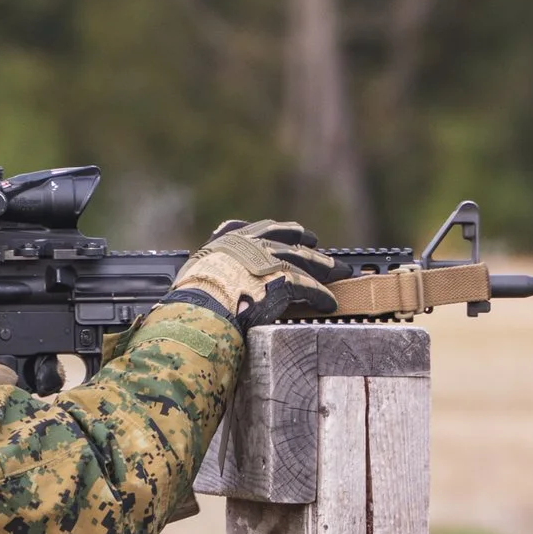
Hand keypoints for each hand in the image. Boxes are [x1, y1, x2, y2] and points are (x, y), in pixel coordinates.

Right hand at [164, 219, 339, 329]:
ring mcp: (271, 261)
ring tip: (341, 272)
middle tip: (318, 244)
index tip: (292, 231)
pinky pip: (309, 288)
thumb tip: (197, 280)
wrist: (201, 305)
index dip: (281, 230)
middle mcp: (254, 244)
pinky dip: (321, 295)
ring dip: (325, 267)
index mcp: (232, 240)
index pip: (262, 228)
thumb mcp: (195, 271)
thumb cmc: (191, 296)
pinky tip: (331, 302)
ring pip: (305, 261)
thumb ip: (206, 268)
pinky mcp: (285, 281)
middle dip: (307, 243)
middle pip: (289, 240)